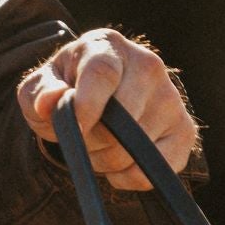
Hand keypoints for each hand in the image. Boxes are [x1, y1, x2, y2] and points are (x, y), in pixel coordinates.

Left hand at [19, 29, 204, 193]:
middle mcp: (147, 66)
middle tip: (80, 134)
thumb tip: (50, 102)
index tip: (74, 128)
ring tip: (99, 142)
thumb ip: (39, 93)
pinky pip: (152, 173)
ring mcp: (171, 98)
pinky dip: (127, 178)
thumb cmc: (67, 89)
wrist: (100, 98)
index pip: (103, 73)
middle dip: (90, 140)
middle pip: (119, 122)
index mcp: (107, 46)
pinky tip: (119, 160)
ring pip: (132, 152)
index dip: (86, 106)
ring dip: (104, 160)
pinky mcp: (185, 131)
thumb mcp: (40, 87)